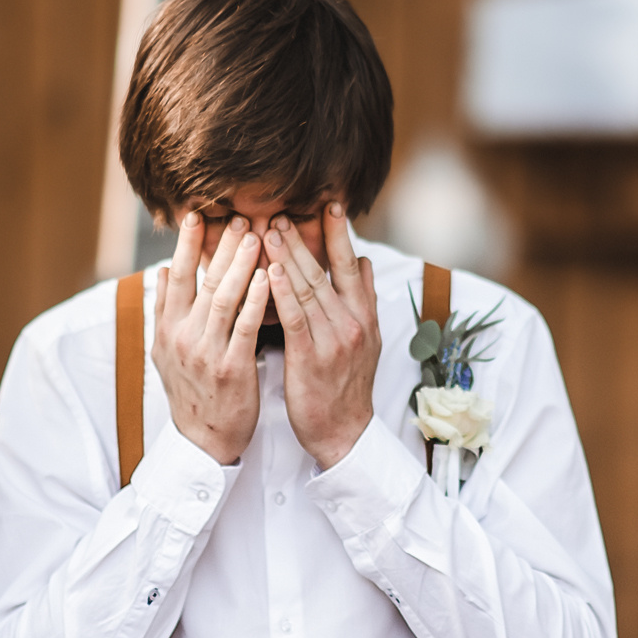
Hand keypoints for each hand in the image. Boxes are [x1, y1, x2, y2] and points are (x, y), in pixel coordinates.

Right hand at [153, 210, 269, 465]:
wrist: (203, 442)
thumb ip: (163, 311)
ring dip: (240, 264)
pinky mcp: (231, 369)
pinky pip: (245, 327)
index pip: (175, 277)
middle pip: (201, 281)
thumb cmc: (191, 392)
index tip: (196, 214)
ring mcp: (205, 353)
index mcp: (165, 330)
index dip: (185, 245)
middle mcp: (181, 337)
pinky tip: (270, 277)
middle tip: (239, 217)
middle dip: (220, 246)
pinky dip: (256, 299)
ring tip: (257, 236)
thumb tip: (162, 270)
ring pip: (223, 298)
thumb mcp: (165, 352)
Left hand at [265, 204, 380, 470]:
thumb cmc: (347, 385)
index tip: (330, 204)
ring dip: (289, 256)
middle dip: (305, 238)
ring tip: (270, 228)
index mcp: (365, 316)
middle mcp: (353, 323)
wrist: (344, 433)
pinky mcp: (311, 358)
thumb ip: (364, 299)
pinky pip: (296, 318)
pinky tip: (270, 270)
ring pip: (309, 289)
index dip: (341, 234)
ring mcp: (333, 340)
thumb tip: (365, 261)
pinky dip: (283, 292)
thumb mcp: (367, 339)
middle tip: (284, 209)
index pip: (353, 266)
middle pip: (327, 272)